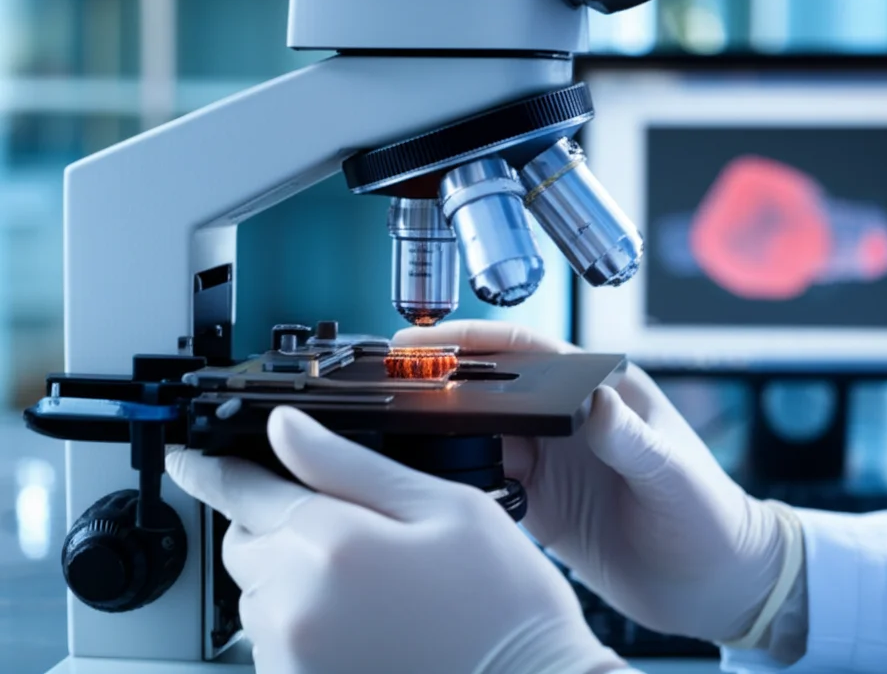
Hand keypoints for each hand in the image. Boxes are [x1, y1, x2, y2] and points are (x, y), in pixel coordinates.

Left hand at [166, 406, 628, 673]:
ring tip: (375, 585)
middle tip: (351, 529)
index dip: (214, 467)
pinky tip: (369, 622)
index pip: (245, 491)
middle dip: (279, 525)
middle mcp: (298, 608)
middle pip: (246, 545)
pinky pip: (277, 642)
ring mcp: (293, 660)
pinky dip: (306, 622)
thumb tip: (287, 429)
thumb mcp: (445, 509)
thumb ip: (352, 466)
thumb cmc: (504, 606)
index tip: (189, 459)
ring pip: (259, 595)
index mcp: (334, 546)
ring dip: (293, 577)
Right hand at [394, 321, 788, 643]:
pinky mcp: (541, 501)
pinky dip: (462, 478)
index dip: (474, 341)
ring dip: (447, 432)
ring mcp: (553, 459)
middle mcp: (570, 419)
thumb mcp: (673, 474)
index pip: (528, 351)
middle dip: (445, 384)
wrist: (711, 583)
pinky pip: (488, 480)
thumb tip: (597, 404)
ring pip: (483, 433)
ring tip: (406, 434)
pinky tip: (442, 483)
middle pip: (494, 388)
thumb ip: (631, 439)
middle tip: (397, 388)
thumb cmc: (708, 517)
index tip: (425, 342)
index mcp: (603, 391)